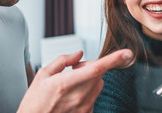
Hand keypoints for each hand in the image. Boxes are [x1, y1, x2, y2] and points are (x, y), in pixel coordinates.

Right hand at [17, 49, 132, 112]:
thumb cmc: (34, 102)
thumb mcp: (43, 76)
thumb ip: (63, 61)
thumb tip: (79, 54)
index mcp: (66, 84)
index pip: (96, 69)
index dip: (113, 59)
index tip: (127, 53)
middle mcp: (78, 97)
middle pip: (98, 74)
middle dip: (90, 67)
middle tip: (74, 69)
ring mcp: (83, 108)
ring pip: (98, 85)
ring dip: (90, 79)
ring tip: (73, 83)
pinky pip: (94, 97)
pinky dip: (88, 91)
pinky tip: (73, 95)